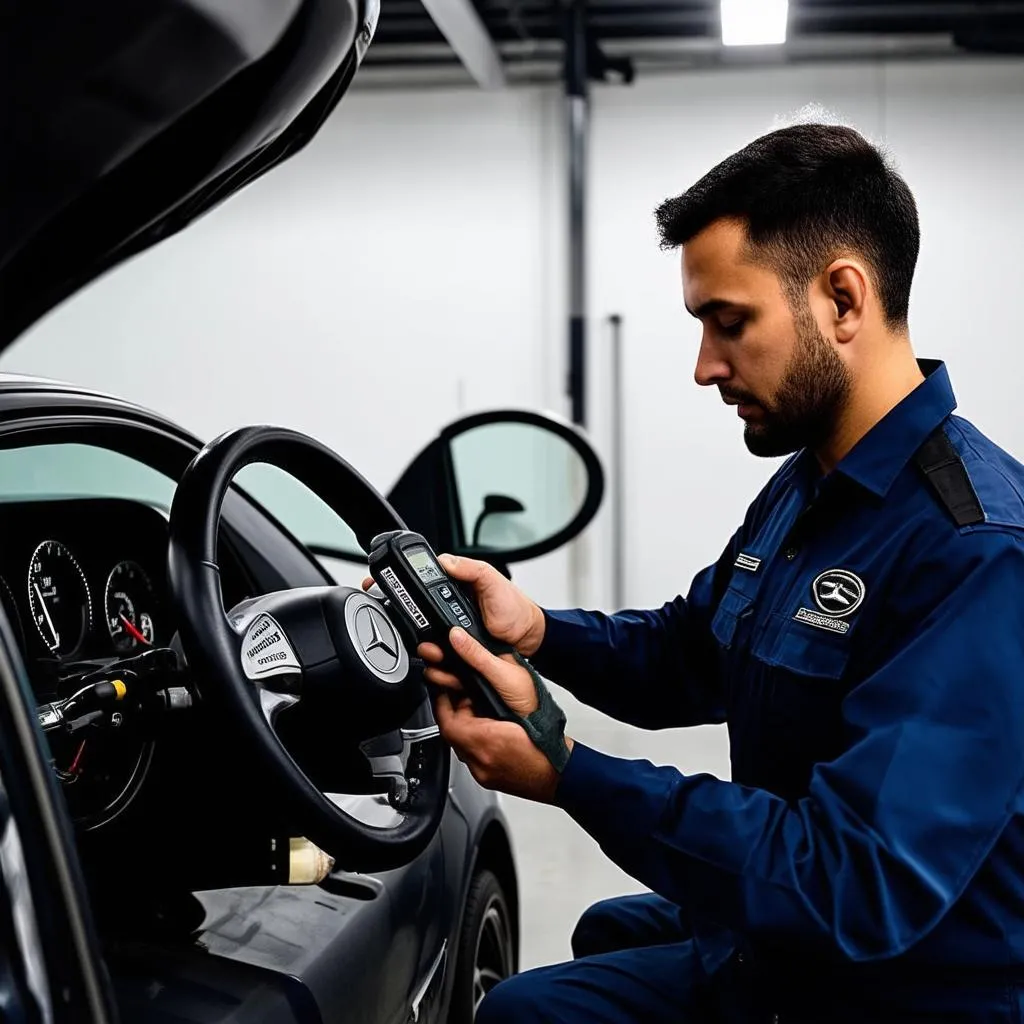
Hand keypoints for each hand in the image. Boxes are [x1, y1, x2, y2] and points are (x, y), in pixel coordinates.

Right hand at [363, 553, 545, 655]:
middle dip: (400, 612)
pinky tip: (431, 654)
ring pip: (421, 631)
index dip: (400, 580)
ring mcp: (448, 625)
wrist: (526, 638)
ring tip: (421, 641)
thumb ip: (470, 568)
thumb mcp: (493, 580)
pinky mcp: (453, 645)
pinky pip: (435, 648)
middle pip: (414, 607)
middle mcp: (447, 604)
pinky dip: (430, 652)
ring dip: (418, 636)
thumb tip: (445, 561)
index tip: (382, 582)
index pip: (421, 578)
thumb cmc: (514, 608)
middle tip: (391, 613)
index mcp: (454, 583)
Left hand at [422, 627, 571, 802]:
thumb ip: (492, 698)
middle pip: (453, 733)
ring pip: (461, 745)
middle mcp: (480, 761)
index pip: (448, 720)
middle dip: (453, 713)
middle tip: (461, 696)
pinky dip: (473, 742)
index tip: (443, 688)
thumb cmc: (549, 743)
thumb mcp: (520, 708)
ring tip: (475, 710)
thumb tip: (474, 686)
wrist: (563, 774)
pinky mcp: (489, 779)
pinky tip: (486, 731)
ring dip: (463, 727)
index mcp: (486, 742)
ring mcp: (483, 773)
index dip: (442, 701)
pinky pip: (471, 757)